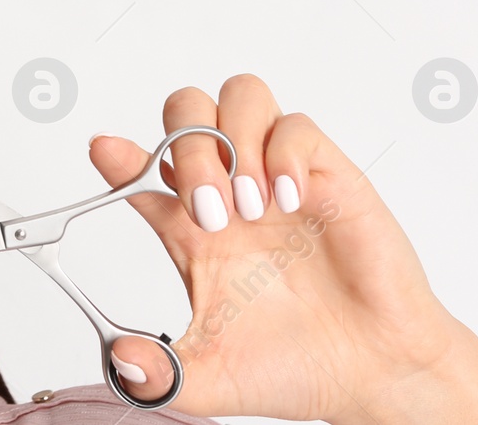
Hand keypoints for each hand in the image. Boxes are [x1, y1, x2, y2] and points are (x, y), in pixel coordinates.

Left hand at [87, 75, 477, 423]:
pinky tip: (288, 200)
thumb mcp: (208, 380)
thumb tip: (118, 362)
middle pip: (186, 114)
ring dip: (234, 141)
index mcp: (191, 230)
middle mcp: (229, 191)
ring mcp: (276, 178)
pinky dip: (284, 152)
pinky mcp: (327, 176)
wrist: (373, 377)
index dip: (118, 155)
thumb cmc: (294, 368)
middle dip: (187, 147)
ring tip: (250, 206)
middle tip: (208, 212)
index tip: (104, 152)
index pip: (140, 169)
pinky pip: (297, 125)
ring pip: (239, 97)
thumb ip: (159, 375)